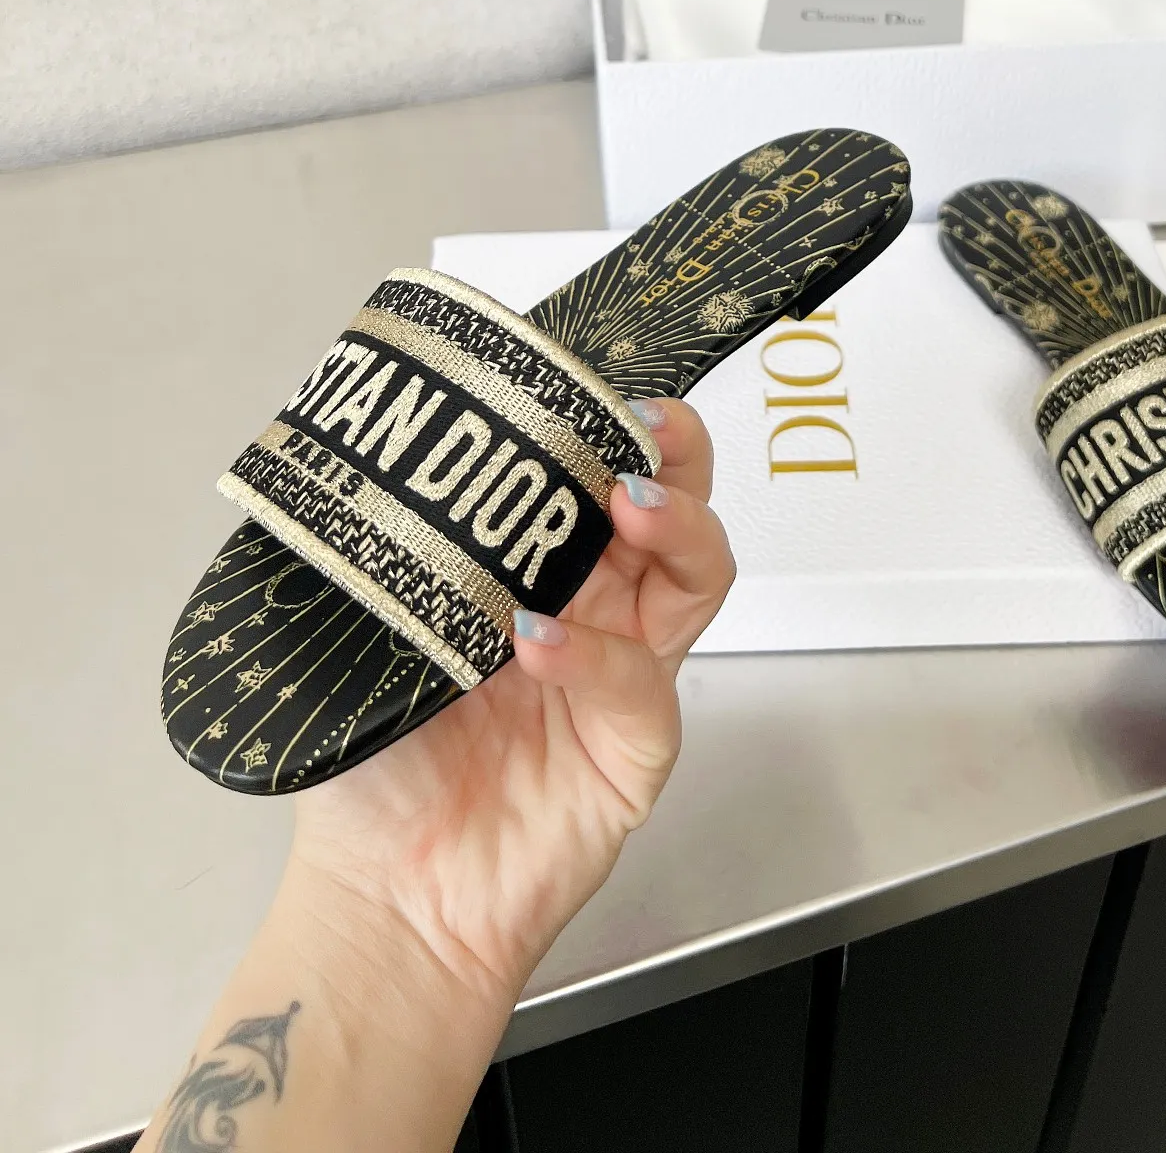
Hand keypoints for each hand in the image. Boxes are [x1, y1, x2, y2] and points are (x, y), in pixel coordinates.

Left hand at [287, 398, 733, 1017]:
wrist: (386, 901)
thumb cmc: (376, 771)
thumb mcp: (365, 635)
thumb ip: (384, 555)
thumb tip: (354, 462)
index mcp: (534, 571)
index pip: (592, 474)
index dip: (604, 424)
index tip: (588, 382)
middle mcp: (593, 611)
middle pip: (671, 504)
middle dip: (673, 450)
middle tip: (645, 423)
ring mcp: (622, 674)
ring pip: (694, 574)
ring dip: (673, 525)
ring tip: (628, 502)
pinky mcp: (635, 748)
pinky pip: (641, 683)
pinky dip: (597, 654)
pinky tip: (542, 641)